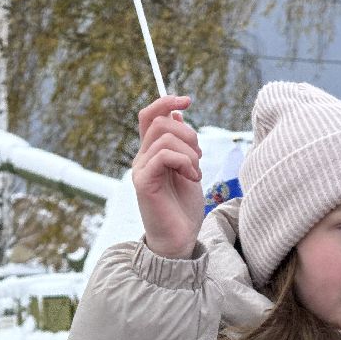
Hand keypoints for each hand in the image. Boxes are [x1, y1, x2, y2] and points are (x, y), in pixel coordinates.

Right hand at [132, 94, 203, 258]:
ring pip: (164, 137)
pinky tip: (193, 178)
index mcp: (152, 152)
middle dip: (188, 133)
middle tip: (200, 158)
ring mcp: (141, 169)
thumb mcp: (188, 168)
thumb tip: (177, 113)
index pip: (150, 115)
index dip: (166, 101)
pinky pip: (163, 155)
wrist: (179, 239)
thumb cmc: (184, 208)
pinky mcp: (144, 182)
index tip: (187, 100)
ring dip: (190, 152)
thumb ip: (182, 144)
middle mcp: (143, 158)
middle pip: (160, 121)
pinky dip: (184, 162)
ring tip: (196, 173)